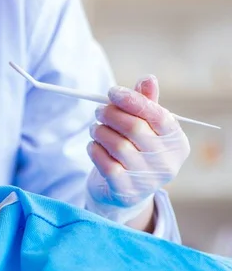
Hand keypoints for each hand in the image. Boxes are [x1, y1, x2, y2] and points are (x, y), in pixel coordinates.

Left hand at [85, 75, 189, 227]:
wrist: (124, 191)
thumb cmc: (136, 150)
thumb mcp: (144, 127)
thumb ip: (145, 104)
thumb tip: (148, 79)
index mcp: (176, 142)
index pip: (158, 115)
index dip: (133, 100)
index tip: (112, 91)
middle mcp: (167, 163)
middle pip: (135, 128)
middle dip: (111, 114)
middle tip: (99, 110)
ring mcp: (147, 180)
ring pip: (116, 144)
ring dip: (99, 131)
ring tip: (95, 128)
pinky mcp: (126, 191)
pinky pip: (104, 163)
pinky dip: (94, 148)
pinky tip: (93, 145)